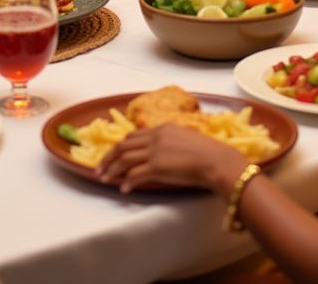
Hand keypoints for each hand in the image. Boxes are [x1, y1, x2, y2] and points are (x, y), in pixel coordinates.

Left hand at [97, 124, 246, 193]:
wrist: (217, 161)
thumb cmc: (210, 154)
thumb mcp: (188, 141)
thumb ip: (174, 143)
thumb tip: (168, 154)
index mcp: (164, 128)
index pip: (135, 135)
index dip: (122, 145)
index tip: (115, 153)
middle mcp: (156, 137)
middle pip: (124, 145)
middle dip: (110, 156)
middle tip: (100, 167)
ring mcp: (155, 151)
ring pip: (125, 159)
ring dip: (112, 169)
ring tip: (104, 178)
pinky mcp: (156, 166)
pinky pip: (135, 175)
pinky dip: (127, 182)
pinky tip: (123, 189)